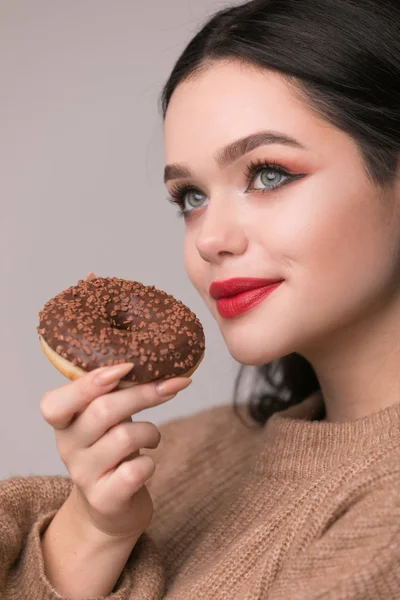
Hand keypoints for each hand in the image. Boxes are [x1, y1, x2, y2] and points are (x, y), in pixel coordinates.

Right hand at [39, 270, 191, 539]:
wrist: (109, 506)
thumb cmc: (112, 445)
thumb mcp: (106, 412)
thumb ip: (116, 380)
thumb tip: (140, 321)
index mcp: (63, 419)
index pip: (57, 401)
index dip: (90, 382)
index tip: (125, 366)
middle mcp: (67, 445)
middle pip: (102, 411)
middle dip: (144, 394)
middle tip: (173, 384)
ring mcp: (83, 474)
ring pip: (123, 439)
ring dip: (151, 432)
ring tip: (152, 436)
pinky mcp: (104, 499)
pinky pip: (134, 474)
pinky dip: (149, 463)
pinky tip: (147, 462)